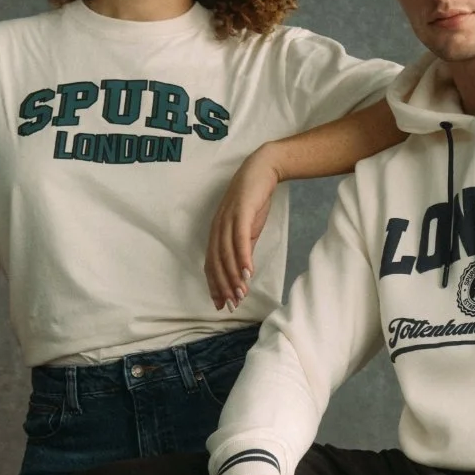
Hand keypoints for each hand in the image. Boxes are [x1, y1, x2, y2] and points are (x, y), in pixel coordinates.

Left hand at [205, 147, 280, 309]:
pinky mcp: (240, 211)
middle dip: (223, 286)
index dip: (215, 285)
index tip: (220, 304)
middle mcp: (217, 227)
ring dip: (233, 276)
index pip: (211, 263)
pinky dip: (242, 257)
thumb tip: (243, 271)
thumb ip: (244, 248)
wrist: (263, 169)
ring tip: (241, 294)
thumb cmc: (255, 200)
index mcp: (217, 232)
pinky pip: (239, 238)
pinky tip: (248, 272)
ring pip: (226, 253)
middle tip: (232, 305)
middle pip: (216, 262)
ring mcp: (227, 219)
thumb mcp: (248, 228)